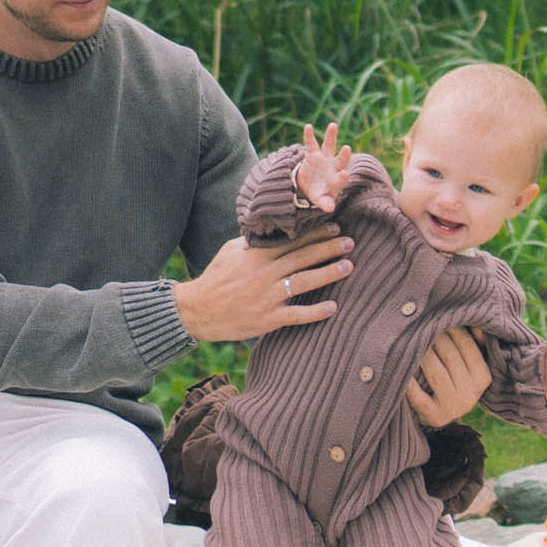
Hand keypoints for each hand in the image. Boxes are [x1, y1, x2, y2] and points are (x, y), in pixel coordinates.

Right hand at [173, 226, 351, 343]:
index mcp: (256, 256)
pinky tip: (333, 307)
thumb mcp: (230, 252)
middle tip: (350, 242)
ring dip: (328, 273)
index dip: (315, 233)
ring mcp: (267, 298)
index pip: (291, 240)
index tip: (334, 227)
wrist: (197, 311)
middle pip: (303, 257)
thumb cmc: (215, 279)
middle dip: (329, 249)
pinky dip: (316, 311)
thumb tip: (273, 229)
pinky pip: (297, 315)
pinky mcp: (268, 319)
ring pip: (304, 282)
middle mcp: (264, 275)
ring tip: (348, 267)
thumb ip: (253, 242)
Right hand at [292, 122, 354, 218]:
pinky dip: (309, 136)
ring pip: (329, 146)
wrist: (309, 185)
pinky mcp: (313, 154)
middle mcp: (333, 166)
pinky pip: (311, 143)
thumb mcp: (321, 200)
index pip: (342, 178)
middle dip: (344, 155)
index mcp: (336, 179)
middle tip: (347, 148)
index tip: (345, 174)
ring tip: (333, 126)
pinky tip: (308, 126)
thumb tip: (330, 209)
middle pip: (340, 160)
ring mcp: (324, 159)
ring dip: (331, 136)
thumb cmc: (319, 193)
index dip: (343, 177)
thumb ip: (326, 203)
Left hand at [404, 327, 489, 427]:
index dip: (451, 328)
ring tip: (411, 340)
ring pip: (436, 373)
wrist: (439, 412)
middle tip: (422, 325)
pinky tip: (400, 365)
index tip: (438, 317)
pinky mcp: (433, 416)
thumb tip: (475, 325)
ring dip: (422, 354)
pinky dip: (409, 380)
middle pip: (450, 357)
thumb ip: (475, 343)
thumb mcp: (469, 363)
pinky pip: (417, 395)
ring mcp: (452, 407)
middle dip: (434, 337)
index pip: (467, 345)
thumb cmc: (453, 378)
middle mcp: (471, 394)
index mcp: (483, 378)